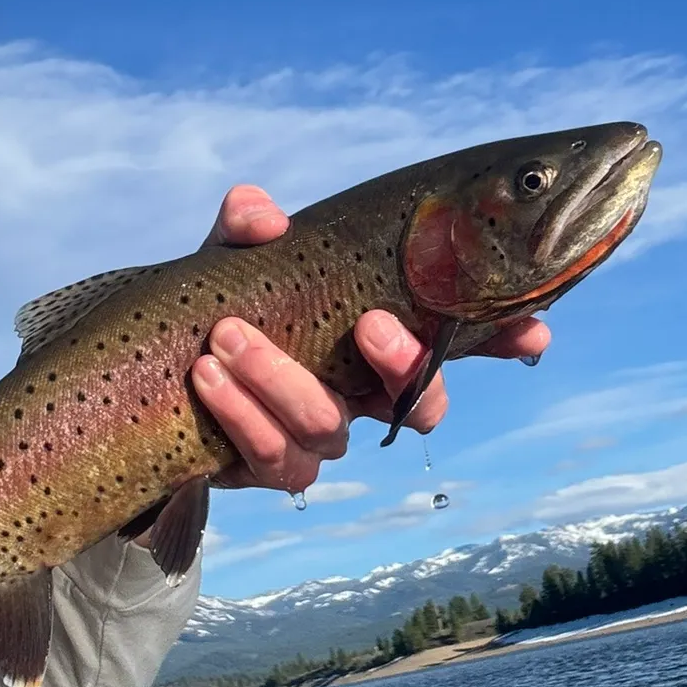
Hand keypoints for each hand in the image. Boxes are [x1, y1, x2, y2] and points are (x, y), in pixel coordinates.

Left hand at [189, 185, 550, 491]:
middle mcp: (362, 393)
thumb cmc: (216, 311)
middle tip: (369, 325)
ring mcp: (322, 436)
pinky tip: (207, 378)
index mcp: (375, 339)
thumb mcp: (230, 263)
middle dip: (403, 365)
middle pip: (419, 402)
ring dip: (282, 382)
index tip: (533, 329)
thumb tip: (263, 216)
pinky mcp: (274, 470)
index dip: (505, 338)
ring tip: (229, 339)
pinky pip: (276, 458)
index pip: (458, 341)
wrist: (154, 385)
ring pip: (332, 429)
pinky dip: (241, 415)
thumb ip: (248, 232)